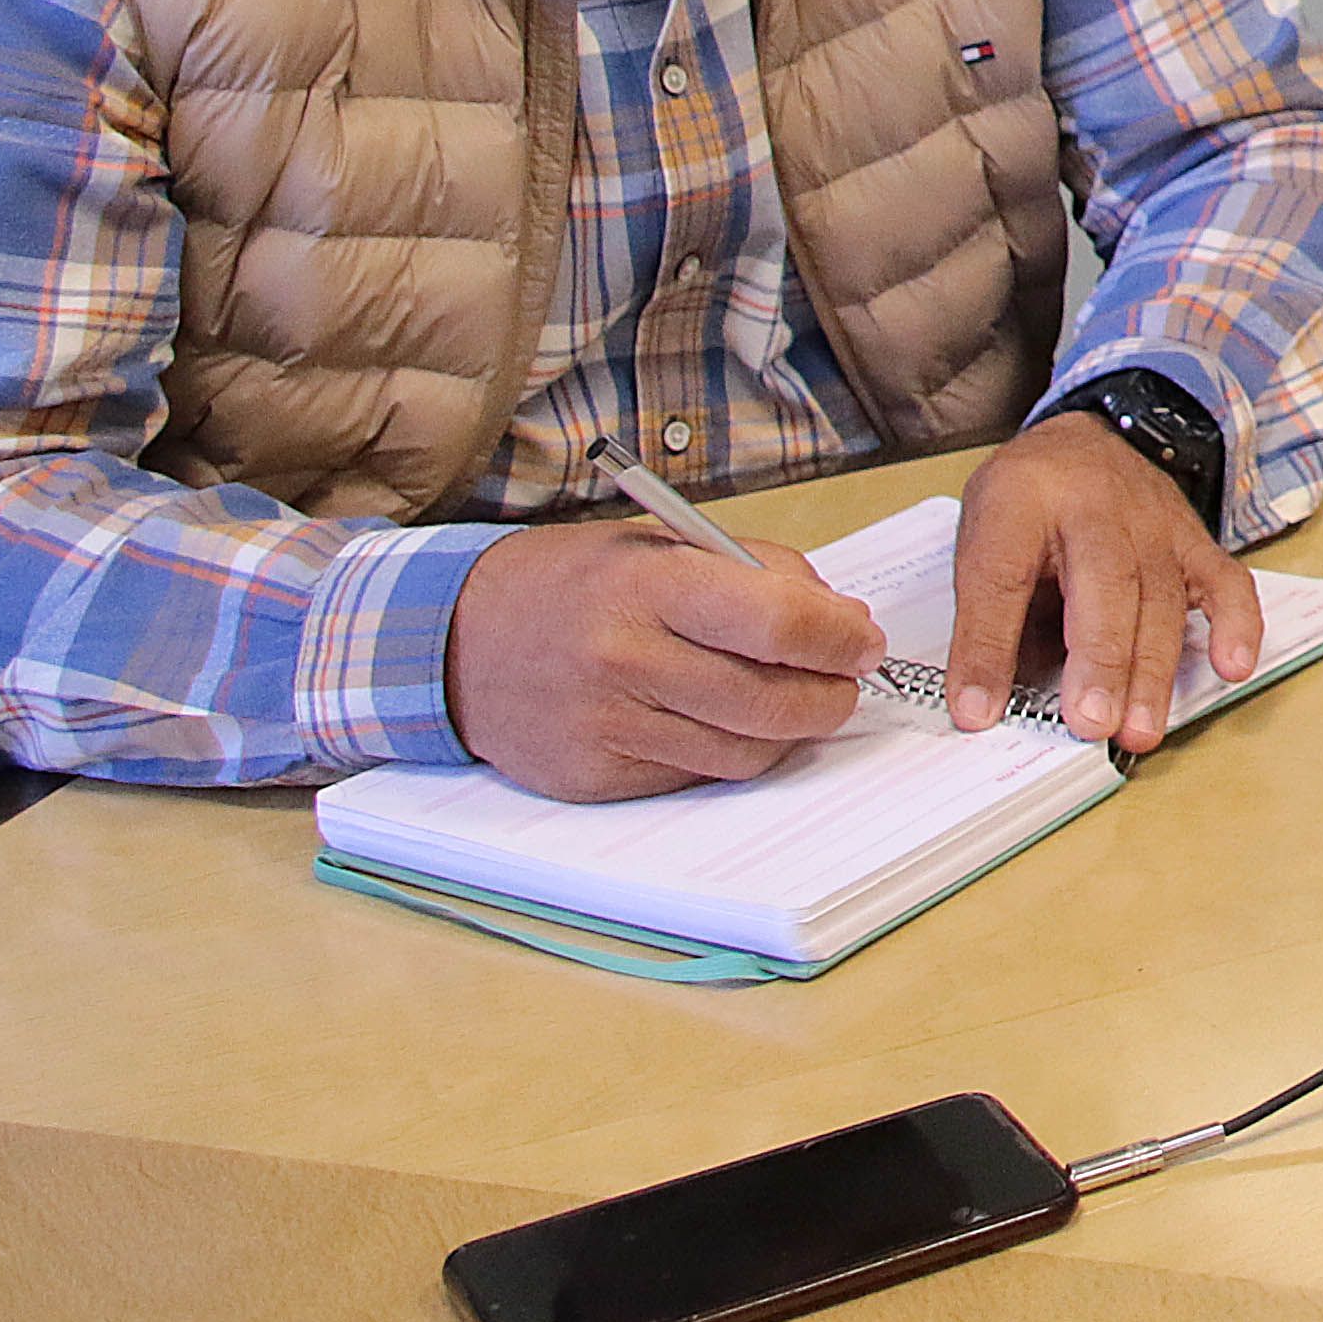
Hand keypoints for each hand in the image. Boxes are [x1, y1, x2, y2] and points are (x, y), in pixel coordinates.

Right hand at [443, 518, 878, 802]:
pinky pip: (695, 777)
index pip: (778, 622)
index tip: (862, 640)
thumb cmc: (576, 582)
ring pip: (744, 753)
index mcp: (649, 586)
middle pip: (771, 702)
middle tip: (846, 680)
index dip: (838, 638)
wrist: (460, 638)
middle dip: (831, 696)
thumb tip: (840, 623)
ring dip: (791, 733)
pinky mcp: (594, 776)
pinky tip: (729, 725)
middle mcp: (625, 659)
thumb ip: (759, 573)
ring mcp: (607, 724)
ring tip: (798, 703)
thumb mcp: (665, 544)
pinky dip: (730, 755)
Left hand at [943, 408, 1261, 753]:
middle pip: (1102, 584)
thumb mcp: (981, 540)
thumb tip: (977, 706)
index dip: (988, 648)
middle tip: (1089, 723)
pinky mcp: (1194, 540)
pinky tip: (1231, 667)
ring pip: (1160, 596)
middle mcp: (1096, 506)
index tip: (977, 709)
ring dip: (1151, 669)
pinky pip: (1224, 581)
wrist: (1084, 440)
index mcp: (1023, 499)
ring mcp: (1154, 521)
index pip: (1003, 577)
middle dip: (1098, 660)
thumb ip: (984, 618)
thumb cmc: (1030, 501)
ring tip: (1137, 729)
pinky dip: (1235, 625)